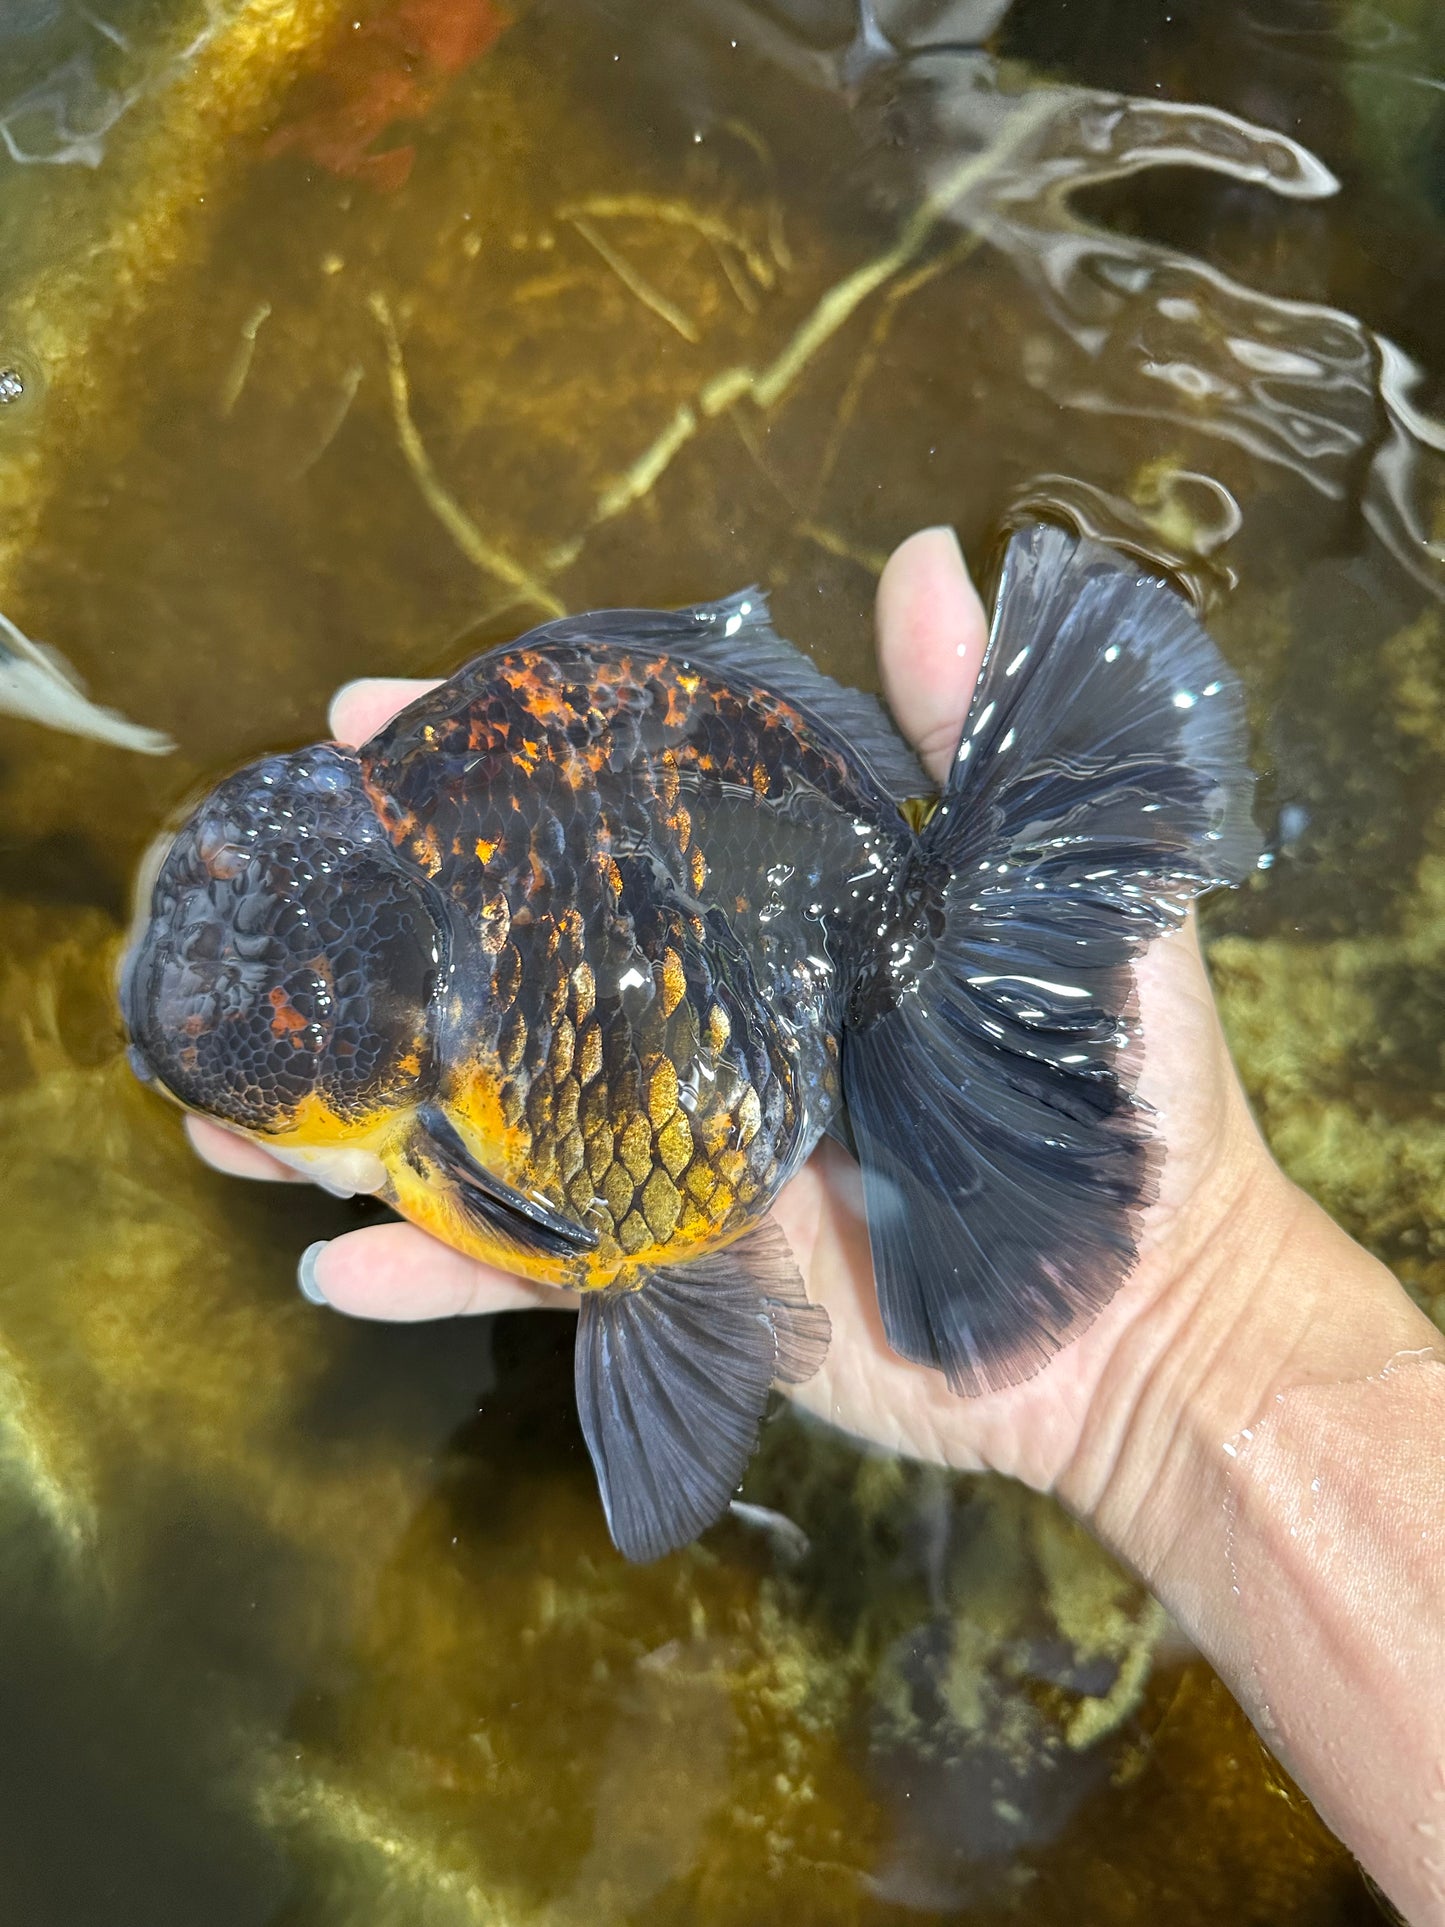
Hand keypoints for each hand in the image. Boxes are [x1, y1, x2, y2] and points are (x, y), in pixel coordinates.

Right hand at [187, 528, 1286, 1498]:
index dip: (485, 769)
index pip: (603, 823)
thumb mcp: (1057, 897)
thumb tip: (926, 555)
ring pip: (488, 1124)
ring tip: (229, 1109)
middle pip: (508, 967)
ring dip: (356, 1118)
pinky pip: (535, 1276)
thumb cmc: (1125, 1099)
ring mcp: (680, 1158)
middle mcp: (707, 1028)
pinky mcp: (682, 1281)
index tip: (368, 718)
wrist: (1150, 1321)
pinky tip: (333, 1263)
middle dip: (375, 936)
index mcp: (775, 927)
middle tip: (253, 899)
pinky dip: (437, 1274)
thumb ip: (980, 741)